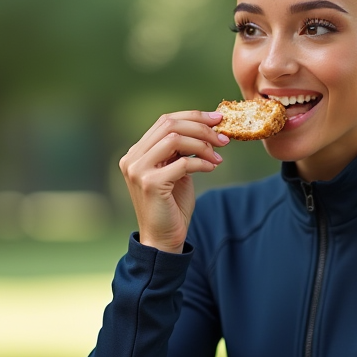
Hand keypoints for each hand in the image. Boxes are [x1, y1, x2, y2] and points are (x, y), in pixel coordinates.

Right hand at [119, 110, 228, 253]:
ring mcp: (138, 170)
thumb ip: (182, 151)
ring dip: (203, 145)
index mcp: (137, 152)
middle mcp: (132, 158)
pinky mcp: (150, 183)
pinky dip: (202, 163)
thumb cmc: (172, 206)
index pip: (165, 121)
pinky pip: (183, 163)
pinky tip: (212, 168)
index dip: (193, 117)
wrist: (163, 239)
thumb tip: (207, 127)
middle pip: (169, 125)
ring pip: (175, 139)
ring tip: (218, 157)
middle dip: (201, 128)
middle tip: (223, 138)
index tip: (217, 119)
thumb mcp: (176, 171)